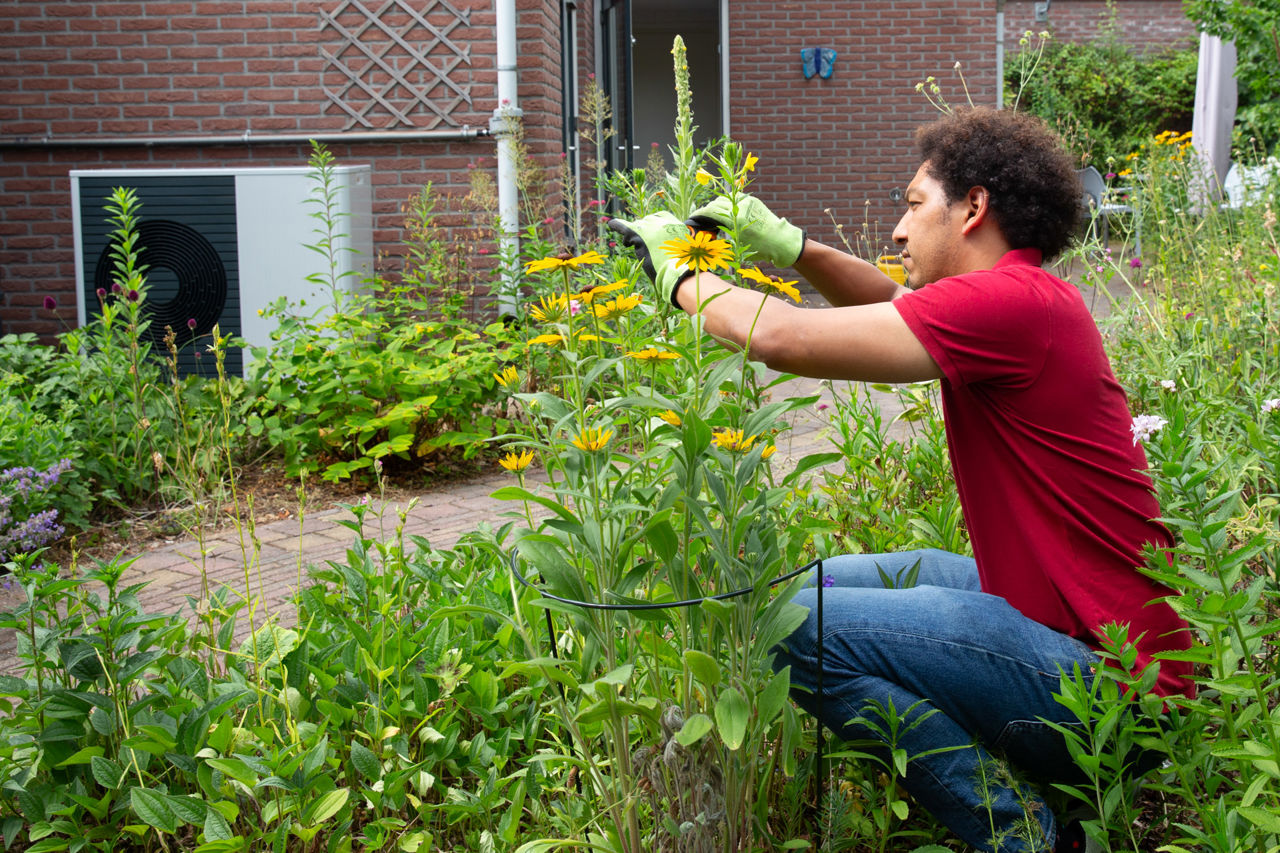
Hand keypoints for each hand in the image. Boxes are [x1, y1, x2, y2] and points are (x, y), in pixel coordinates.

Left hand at [607, 211, 696, 306]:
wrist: (679, 272)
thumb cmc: (682, 267)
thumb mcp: (683, 250)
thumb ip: (674, 242)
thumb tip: (667, 245)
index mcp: (675, 223)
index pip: (659, 217)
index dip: (654, 225)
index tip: (652, 235)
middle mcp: (662, 222)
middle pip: (646, 221)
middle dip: (643, 231)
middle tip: (644, 245)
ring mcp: (650, 227)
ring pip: (637, 227)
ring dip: (634, 236)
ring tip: (630, 244)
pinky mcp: (638, 236)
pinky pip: (624, 228)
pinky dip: (617, 225)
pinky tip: (611, 224)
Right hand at [686, 194, 804, 267]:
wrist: (780, 240)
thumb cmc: (759, 248)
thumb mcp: (737, 244)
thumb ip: (722, 234)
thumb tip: (709, 230)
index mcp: (735, 220)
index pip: (710, 211)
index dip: (698, 214)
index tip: (693, 218)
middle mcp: (740, 207)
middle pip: (715, 204)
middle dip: (707, 211)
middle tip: (703, 220)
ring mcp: (747, 201)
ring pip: (725, 200)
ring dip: (717, 206)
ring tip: (715, 217)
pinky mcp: (753, 200)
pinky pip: (736, 199)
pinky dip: (729, 204)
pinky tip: (728, 212)